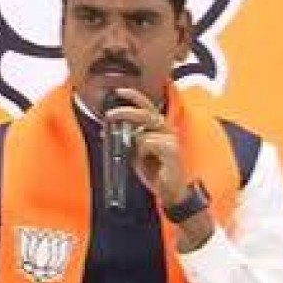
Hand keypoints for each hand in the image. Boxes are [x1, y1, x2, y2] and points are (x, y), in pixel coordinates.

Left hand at [103, 88, 187, 206]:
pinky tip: (148, 161)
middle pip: (145, 113)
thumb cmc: (155, 170)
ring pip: (145, 132)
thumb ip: (127, 140)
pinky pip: (150, 143)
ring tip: (139, 157)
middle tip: (110, 115)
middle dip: (125, 112)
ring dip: (135, 144)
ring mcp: (171, 138)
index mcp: (158, 127)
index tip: (118, 91)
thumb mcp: (136, 153)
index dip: (133, 97)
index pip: (146, 106)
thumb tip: (109, 132)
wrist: (170, 190)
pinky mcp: (173, 150)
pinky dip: (143, 151)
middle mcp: (166, 129)